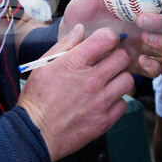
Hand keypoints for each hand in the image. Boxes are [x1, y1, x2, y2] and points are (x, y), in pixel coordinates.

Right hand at [18, 24, 133, 160]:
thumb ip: (65, 44)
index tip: (104, 43)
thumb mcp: (44, 64)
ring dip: (119, 78)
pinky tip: (103, 100)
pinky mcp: (105, 120)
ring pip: (128, 80)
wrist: (34, 133)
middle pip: (123, 58)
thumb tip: (81, 29)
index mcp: (76, 63)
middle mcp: (92, 80)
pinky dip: (116, 101)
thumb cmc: (37, 98)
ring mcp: (100, 102)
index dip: (108, 37)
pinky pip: (124, 103)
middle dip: (116, 56)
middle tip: (106, 62)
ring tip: (107, 82)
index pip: (108, 39)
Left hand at [60, 0, 161, 78]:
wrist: (68, 40)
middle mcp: (147, 29)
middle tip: (142, 20)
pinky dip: (154, 67)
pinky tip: (141, 61)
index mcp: (141, 9)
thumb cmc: (81, 12)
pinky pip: (155, 70)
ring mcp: (143, 48)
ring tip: (143, 40)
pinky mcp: (136, 66)